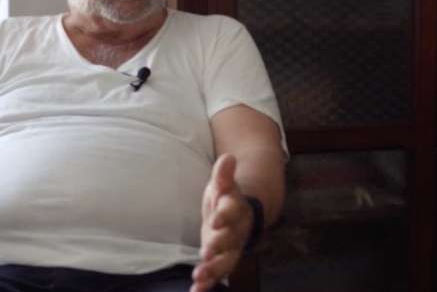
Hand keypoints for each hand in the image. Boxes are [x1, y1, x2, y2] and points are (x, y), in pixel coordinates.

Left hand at [191, 154, 252, 291]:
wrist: (237, 215)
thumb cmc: (226, 197)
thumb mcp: (223, 183)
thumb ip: (224, 173)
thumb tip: (228, 157)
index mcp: (237, 210)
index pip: (233, 212)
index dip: (225, 216)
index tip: (215, 220)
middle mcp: (236, 232)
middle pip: (230, 240)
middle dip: (219, 246)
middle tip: (207, 252)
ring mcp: (230, 249)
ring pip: (226, 261)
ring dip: (213, 270)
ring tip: (199, 276)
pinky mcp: (221, 261)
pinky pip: (216, 275)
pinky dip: (207, 285)